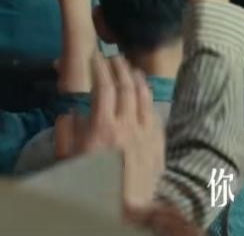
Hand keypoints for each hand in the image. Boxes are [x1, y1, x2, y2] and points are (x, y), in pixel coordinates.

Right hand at [55, 55, 164, 213]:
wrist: (126, 206)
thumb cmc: (91, 185)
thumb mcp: (69, 161)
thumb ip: (67, 133)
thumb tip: (71, 111)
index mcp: (103, 128)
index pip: (103, 88)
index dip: (100, 68)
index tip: (96, 56)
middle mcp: (127, 125)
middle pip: (126, 86)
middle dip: (119, 67)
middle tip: (113, 56)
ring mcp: (146, 131)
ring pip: (143, 95)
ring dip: (136, 77)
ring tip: (130, 66)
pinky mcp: (158, 140)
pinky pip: (154, 110)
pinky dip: (148, 95)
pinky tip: (145, 89)